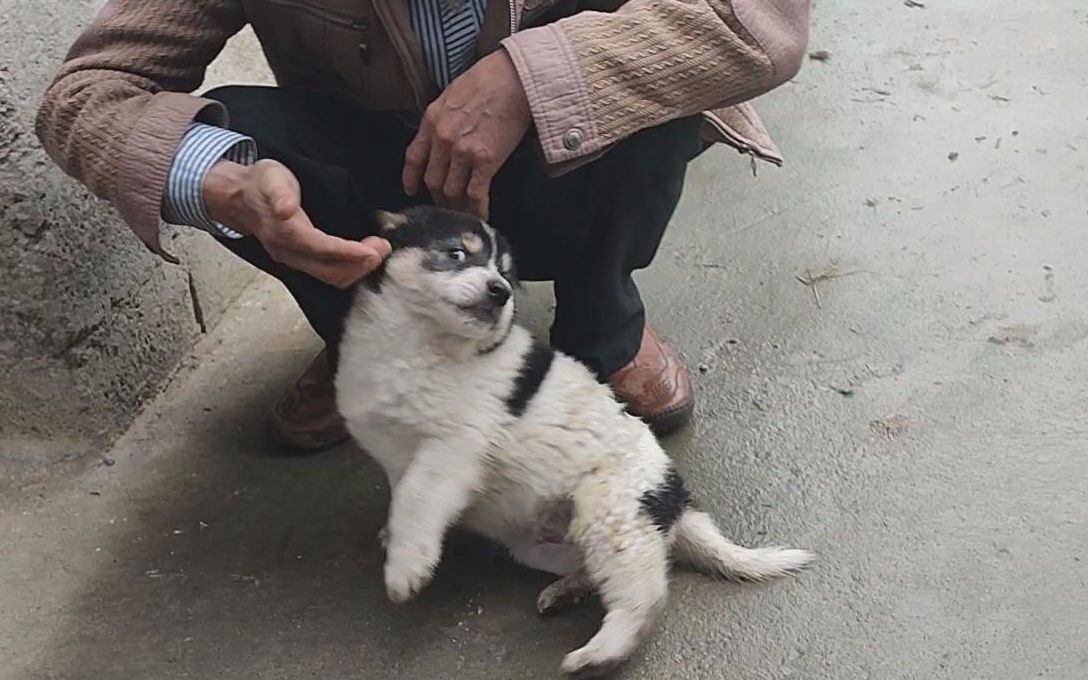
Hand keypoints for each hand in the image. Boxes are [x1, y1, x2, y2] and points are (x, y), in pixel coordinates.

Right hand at [203, 159, 390, 287]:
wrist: (240, 197)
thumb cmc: (261, 183)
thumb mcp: (270, 177)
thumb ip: (280, 193)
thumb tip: (285, 210)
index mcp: (284, 232)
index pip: (321, 249)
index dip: (349, 253)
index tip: (373, 251)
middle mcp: (289, 252)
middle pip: (330, 271)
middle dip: (360, 264)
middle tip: (383, 247)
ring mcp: (294, 260)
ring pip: (331, 277)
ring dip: (357, 269)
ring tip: (378, 251)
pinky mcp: (300, 262)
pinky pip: (328, 274)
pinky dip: (349, 268)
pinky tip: (363, 256)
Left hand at [403, 50, 531, 218]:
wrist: (515, 78)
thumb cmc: (489, 79)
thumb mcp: (452, 94)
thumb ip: (442, 118)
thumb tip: (442, 135)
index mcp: (432, 121)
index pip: (413, 158)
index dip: (411, 179)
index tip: (412, 190)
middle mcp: (442, 139)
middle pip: (432, 180)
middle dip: (438, 197)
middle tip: (446, 205)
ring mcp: (462, 152)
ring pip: (451, 191)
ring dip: (456, 207)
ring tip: (463, 214)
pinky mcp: (485, 161)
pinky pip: (475, 194)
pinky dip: (477, 210)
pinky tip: (481, 217)